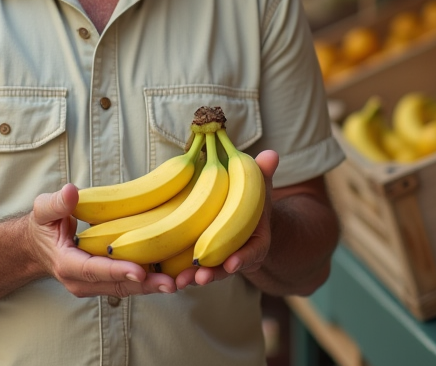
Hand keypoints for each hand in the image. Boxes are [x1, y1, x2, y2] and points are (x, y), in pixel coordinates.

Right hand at [27, 184, 179, 298]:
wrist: (38, 247)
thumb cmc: (43, 226)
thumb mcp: (43, 210)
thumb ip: (56, 203)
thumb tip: (71, 192)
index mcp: (68, 265)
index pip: (95, 269)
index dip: (118, 270)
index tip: (140, 271)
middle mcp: (83, 282)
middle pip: (119, 285)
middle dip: (148, 284)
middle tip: (175, 282)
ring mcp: (97, 286)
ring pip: (130, 288)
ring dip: (157, 285)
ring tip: (185, 280)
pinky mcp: (108, 283)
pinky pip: (132, 284)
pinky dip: (154, 280)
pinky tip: (178, 274)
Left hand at [173, 150, 279, 289]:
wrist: (243, 219)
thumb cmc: (249, 201)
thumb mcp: (258, 188)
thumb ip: (263, 174)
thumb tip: (270, 154)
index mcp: (256, 241)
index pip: (253, 252)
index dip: (244, 258)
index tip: (233, 264)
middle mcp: (238, 255)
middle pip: (226, 267)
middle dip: (213, 273)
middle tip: (201, 278)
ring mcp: (219, 259)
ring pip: (207, 271)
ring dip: (193, 277)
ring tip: (180, 281)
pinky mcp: (201, 258)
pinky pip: (191, 268)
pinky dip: (180, 272)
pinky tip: (166, 276)